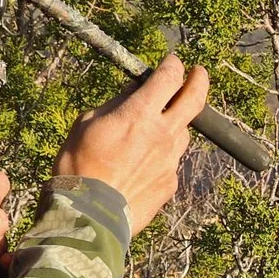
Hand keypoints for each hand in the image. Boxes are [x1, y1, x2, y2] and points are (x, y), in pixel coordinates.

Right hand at [57, 51, 209, 229]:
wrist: (88, 215)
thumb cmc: (79, 166)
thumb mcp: (86, 123)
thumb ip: (115, 105)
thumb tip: (133, 93)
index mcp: (140, 114)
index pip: (169, 78)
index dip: (173, 66)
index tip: (173, 62)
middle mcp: (163, 134)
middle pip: (194, 100)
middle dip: (199, 81)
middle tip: (199, 73)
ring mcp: (170, 160)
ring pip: (182, 133)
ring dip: (176, 124)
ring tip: (156, 128)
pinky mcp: (170, 183)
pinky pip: (171, 161)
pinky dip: (162, 156)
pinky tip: (142, 165)